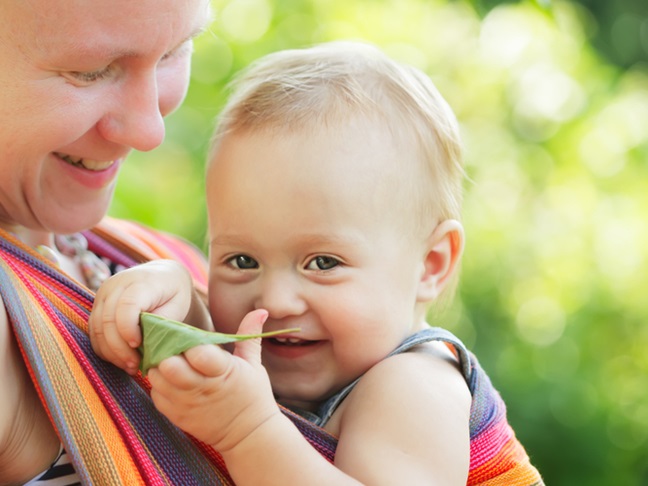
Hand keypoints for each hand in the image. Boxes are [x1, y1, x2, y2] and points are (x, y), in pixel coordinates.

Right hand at [89, 260, 193, 373]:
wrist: (162, 276)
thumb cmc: (174, 293)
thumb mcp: (178, 305)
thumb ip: (161, 322)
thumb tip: (146, 344)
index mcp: (141, 282)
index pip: (126, 306)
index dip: (128, 329)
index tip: (138, 345)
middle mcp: (117, 284)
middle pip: (108, 320)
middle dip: (119, 348)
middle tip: (134, 365)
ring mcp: (103, 294)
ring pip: (97, 328)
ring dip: (111, 352)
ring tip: (129, 366)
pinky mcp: (97, 305)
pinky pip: (94, 331)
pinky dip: (104, 348)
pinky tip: (120, 359)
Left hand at [148, 309, 279, 450]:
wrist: (248, 435)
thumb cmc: (252, 394)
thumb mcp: (254, 363)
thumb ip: (249, 334)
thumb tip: (260, 310)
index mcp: (223, 372)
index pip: (197, 353)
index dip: (190, 343)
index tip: (191, 339)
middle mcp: (202, 389)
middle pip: (170, 366)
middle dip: (168, 352)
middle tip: (174, 347)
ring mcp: (187, 405)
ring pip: (157, 379)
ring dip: (160, 367)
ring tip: (171, 362)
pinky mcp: (177, 417)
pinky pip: (156, 396)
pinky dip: (159, 385)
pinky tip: (171, 380)